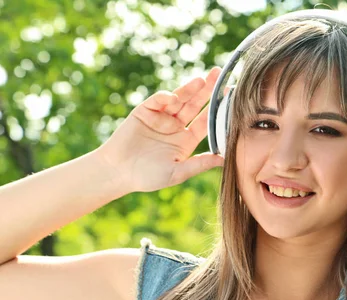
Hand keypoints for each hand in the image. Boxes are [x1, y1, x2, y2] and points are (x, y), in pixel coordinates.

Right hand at [95, 66, 224, 192]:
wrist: (117, 172)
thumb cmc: (147, 177)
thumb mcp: (177, 173)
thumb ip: (199, 164)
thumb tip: (224, 159)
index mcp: (187, 140)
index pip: (206, 122)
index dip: (218, 111)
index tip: (230, 98)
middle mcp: (176, 126)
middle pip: (195, 105)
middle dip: (207, 91)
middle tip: (219, 75)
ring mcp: (161, 118)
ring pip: (179, 99)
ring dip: (190, 89)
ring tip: (203, 81)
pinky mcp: (144, 112)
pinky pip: (157, 101)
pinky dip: (166, 97)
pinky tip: (174, 98)